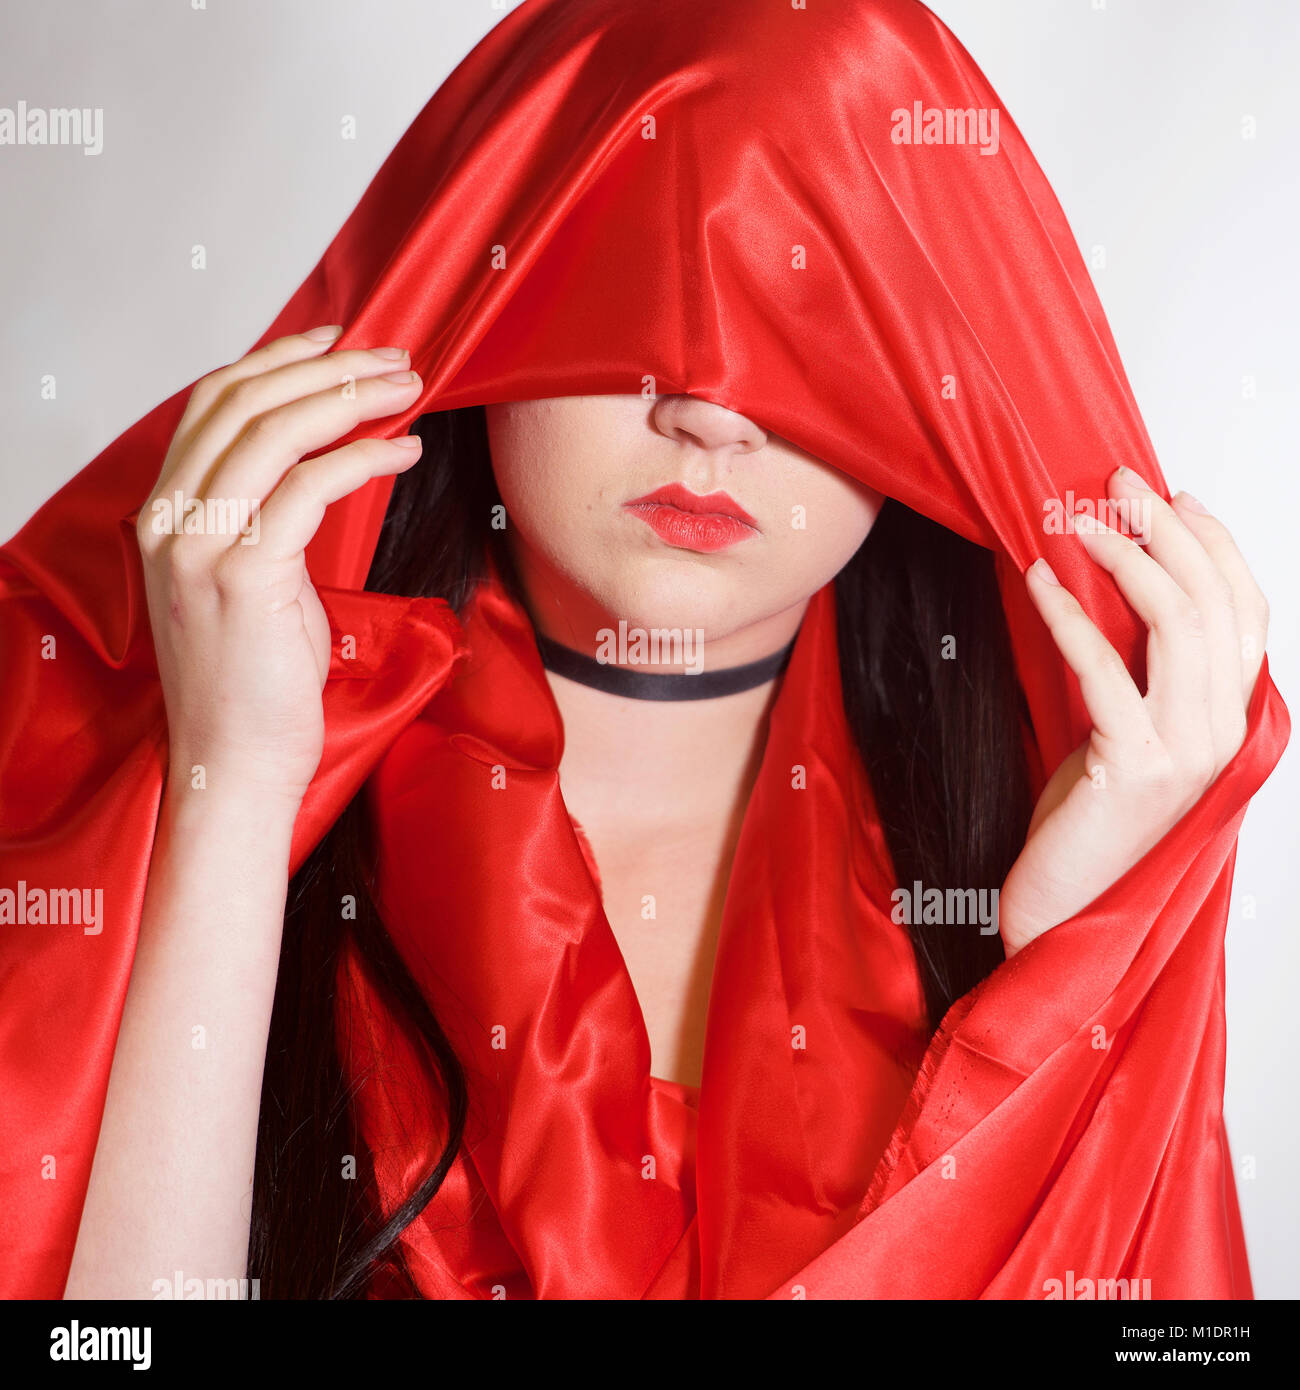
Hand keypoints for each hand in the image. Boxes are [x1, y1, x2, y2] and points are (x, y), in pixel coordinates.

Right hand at [136, 326, 423, 806]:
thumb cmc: (253, 677)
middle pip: (245, 402)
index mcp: (164, 513)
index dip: (277, 358)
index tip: (336, 339)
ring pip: (274, 432)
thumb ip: (264, 513)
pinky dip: (364, 457)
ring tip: (408, 389)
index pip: (213, 403)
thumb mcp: (250, 578)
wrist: (234, 758)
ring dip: (351, 398)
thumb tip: (322, 456)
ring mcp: (198, 546)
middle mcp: (169, 519)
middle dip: (327, 367)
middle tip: (393, 358)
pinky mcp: (243, 575)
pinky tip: (404, 449)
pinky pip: (311, 487)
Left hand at [997, 466, 1268, 955]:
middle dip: (1165, 530)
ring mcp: (1186, 751)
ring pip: (1175, 624)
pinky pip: (1106, 670)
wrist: (1064, 906)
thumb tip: (1119, 583)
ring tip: (1075, 520)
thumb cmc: (1089, 816)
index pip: (1245, 608)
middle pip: (1212, 601)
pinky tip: (1040, 581)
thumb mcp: (1126, 728)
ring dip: (1123, 558)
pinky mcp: (1134, 768)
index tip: (1169, 494)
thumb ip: (1144, 670)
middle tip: (1116, 483)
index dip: (1213, 543)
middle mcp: (1223, 730)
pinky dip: (1070, 615)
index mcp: (1230, 717)